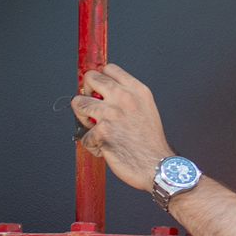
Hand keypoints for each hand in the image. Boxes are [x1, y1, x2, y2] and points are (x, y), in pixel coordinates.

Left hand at [72, 63, 171, 190]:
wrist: (158, 167)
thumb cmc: (152, 144)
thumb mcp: (147, 109)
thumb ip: (128, 98)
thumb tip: (104, 95)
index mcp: (137, 90)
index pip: (109, 69)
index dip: (100, 80)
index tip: (98, 91)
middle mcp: (124, 97)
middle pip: (90, 77)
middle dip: (86, 92)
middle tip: (92, 107)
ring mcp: (111, 113)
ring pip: (78, 103)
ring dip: (82, 117)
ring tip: (94, 129)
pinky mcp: (101, 131)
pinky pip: (84, 136)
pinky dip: (93, 146)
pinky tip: (106, 150)